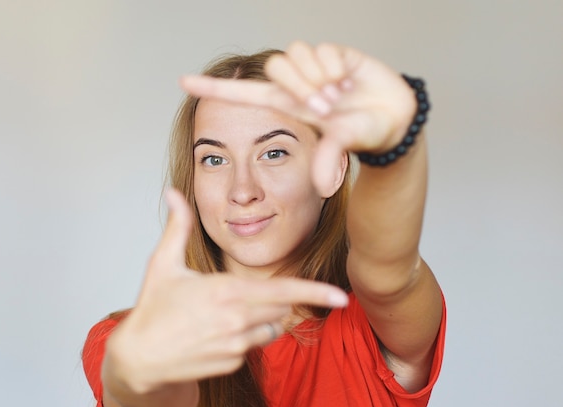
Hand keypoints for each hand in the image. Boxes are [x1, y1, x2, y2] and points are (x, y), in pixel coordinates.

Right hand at [105, 188, 347, 392]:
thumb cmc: (152, 308)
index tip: (341, 296)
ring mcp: (236, 346)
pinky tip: (216, 333)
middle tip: (242, 293)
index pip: (283, 291)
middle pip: (281, 306)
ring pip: (272, 327)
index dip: (315, 292)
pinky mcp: (232, 364)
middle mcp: (237, 320)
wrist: (139, 358)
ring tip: (226, 313)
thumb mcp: (163, 263)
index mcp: (226, 292)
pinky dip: (245, 337)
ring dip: (262, 317)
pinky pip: (254, 346)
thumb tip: (173, 193)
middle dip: (275, 296)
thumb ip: (178, 227)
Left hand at [180, 41, 416, 195]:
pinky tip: (348, 81)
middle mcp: (297, 84)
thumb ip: (328, 161)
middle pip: (273, 67)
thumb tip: (319, 186)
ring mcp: (315, 67)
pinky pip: (322, 50)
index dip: (215, 89)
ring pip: (295, 55)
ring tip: (338, 98)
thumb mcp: (340, 150)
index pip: (243, 94)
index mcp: (287, 106)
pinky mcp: (335, 53)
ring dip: (318, 80)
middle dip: (300, 88)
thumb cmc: (363, 135)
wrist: (394, 120)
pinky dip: (335, 68)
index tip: (183, 81)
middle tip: (324, 109)